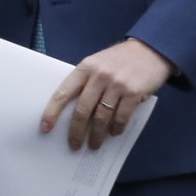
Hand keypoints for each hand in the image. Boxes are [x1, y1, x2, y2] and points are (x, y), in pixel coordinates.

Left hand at [40, 39, 172, 150]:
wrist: (150, 50)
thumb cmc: (119, 60)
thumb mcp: (97, 63)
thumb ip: (86, 82)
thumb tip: (75, 112)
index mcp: (85, 68)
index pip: (63, 92)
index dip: (52, 112)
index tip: (45, 128)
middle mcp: (99, 76)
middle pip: (82, 110)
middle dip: (76, 132)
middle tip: (74, 145)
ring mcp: (117, 85)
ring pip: (102, 117)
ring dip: (97, 135)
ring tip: (94, 145)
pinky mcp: (133, 93)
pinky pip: (121, 117)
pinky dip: (116, 128)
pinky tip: (114, 133)